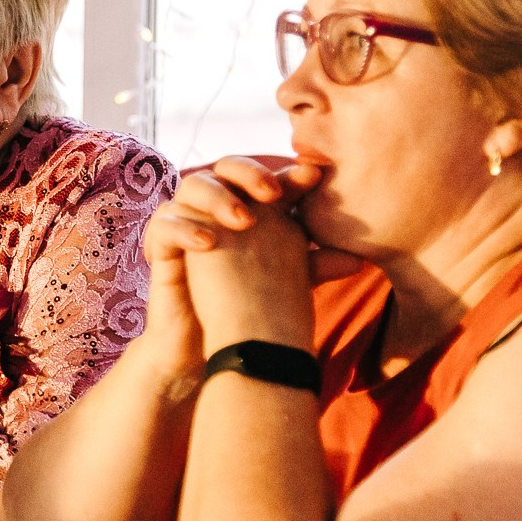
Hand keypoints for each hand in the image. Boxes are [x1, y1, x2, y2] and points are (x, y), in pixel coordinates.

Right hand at [144, 157, 360, 353]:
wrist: (216, 352)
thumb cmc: (253, 314)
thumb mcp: (288, 284)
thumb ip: (315, 264)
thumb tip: (360, 259)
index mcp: (250, 212)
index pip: (268, 180)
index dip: (288, 174)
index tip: (314, 176)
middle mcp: (217, 211)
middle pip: (227, 168)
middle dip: (249, 173)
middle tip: (272, 193)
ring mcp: (187, 225)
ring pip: (192, 186)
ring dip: (216, 197)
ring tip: (240, 220)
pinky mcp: (162, 248)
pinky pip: (163, 223)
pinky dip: (184, 229)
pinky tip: (208, 244)